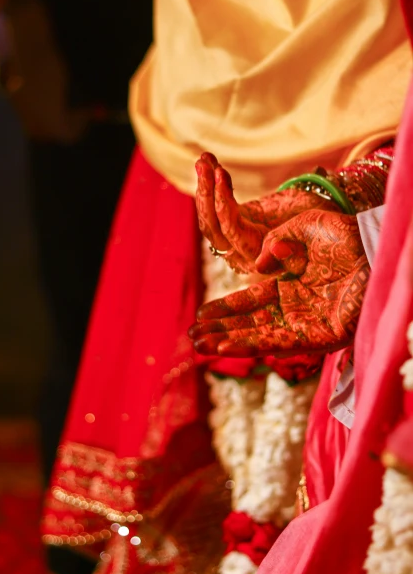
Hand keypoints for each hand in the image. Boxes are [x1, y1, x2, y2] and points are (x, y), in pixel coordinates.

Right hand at [189, 210, 368, 356]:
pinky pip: (278, 343)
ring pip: (259, 336)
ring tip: (199, 346)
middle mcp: (297, 308)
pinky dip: (249, 345)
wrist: (380, 251)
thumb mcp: (306, 226)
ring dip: (228, 342)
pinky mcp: (320, 337)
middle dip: (220, 330)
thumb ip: (277, 240)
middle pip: (250, 323)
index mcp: (292, 285)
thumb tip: (258, 268)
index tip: (201, 314)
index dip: (227, 308)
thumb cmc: (350, 237)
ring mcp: (307, 324)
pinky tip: (225, 348)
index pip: (252, 301)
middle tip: (193, 338)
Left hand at [196, 153, 337, 272]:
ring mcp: (232, 236)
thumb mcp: (309, 232)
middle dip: (207, 192)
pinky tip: (208, 160)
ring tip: (204, 159)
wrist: (321, 223)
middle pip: (213, 226)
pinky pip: (214, 204)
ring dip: (205, 184)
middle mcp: (239, 252)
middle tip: (204, 165)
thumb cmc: (320, 228)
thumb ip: (292, 247)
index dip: (224, 207)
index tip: (222, 177)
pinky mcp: (232, 220)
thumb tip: (271, 253)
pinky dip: (212, 182)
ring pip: (209, 215)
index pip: (231, 233)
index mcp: (256, 258)